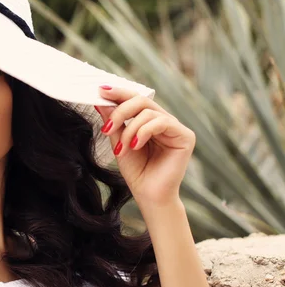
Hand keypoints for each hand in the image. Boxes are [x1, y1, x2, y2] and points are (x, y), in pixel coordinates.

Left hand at [95, 86, 195, 203]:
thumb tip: (101, 101)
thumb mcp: (119, 142)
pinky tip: (135, 146)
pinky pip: (161, 122)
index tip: (101, 90)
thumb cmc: (136, 171)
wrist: (149, 196)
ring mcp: (175, 127)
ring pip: (148, 112)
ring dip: (130, 130)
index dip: (119, 93)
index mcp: (149, 121)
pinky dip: (143, 132)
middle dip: (120, 111)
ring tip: (122, 149)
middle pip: (141, 100)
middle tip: (106, 128)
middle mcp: (164, 120)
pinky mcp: (185, 136)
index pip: (135, 99)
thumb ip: (114, 122)